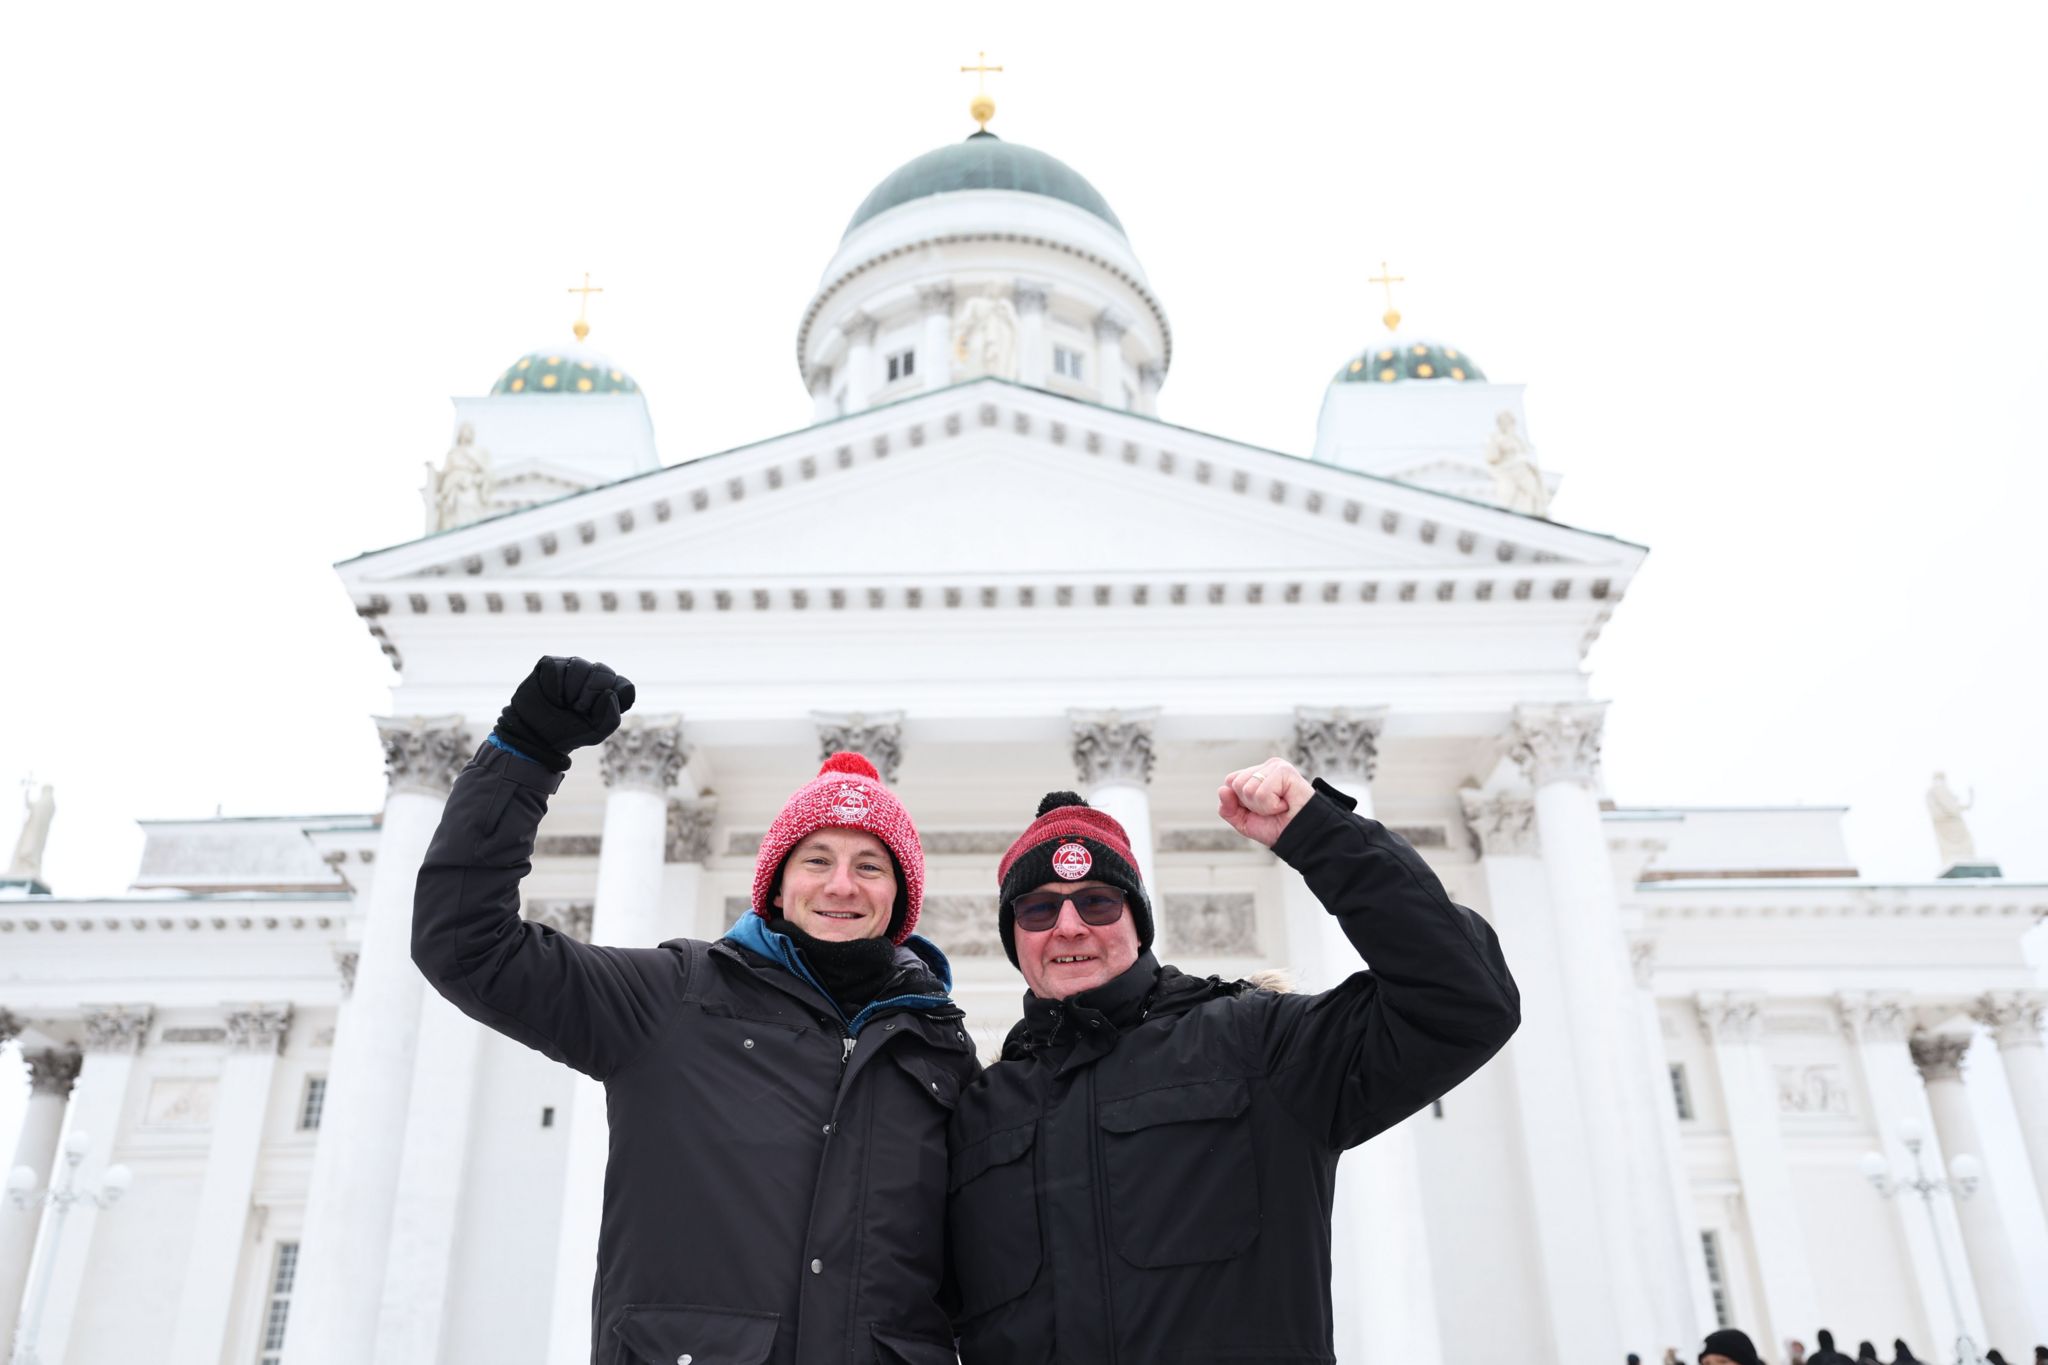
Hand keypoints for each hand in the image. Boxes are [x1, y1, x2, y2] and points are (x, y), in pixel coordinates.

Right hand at [494, 656, 635, 771]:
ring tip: (562, 703)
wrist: (536, 736)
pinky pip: (557, 666)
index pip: (623, 685)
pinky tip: (551, 695)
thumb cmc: (568, 732)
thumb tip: (610, 693)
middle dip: (589, 694)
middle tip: (576, 709)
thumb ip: (612, 717)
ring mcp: (572, 668)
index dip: (611, 698)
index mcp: (608, 691)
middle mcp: (593, 676)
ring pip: (580, 666)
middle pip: (604, 672)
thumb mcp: (596, 732)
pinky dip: (554, 686)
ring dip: (571, 691)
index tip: (594, 713)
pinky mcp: (551, 664)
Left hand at [1216, 758, 1313, 847]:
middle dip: (1250, 804)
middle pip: (1236, 784)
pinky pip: (1261, 792)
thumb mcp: (1244, 821)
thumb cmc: (1277, 827)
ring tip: (1279, 807)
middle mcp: (1266, 767)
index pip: (1230, 781)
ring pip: (1247, 789)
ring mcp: (1276, 767)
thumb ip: (1228, 808)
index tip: (1260, 810)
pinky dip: (1271, 805)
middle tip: (1272, 809)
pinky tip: (1285, 804)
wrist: (1300, 838)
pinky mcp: (1285, 771)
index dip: (1240, 802)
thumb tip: (1222, 789)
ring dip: (1262, 807)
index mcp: (1256, 774)